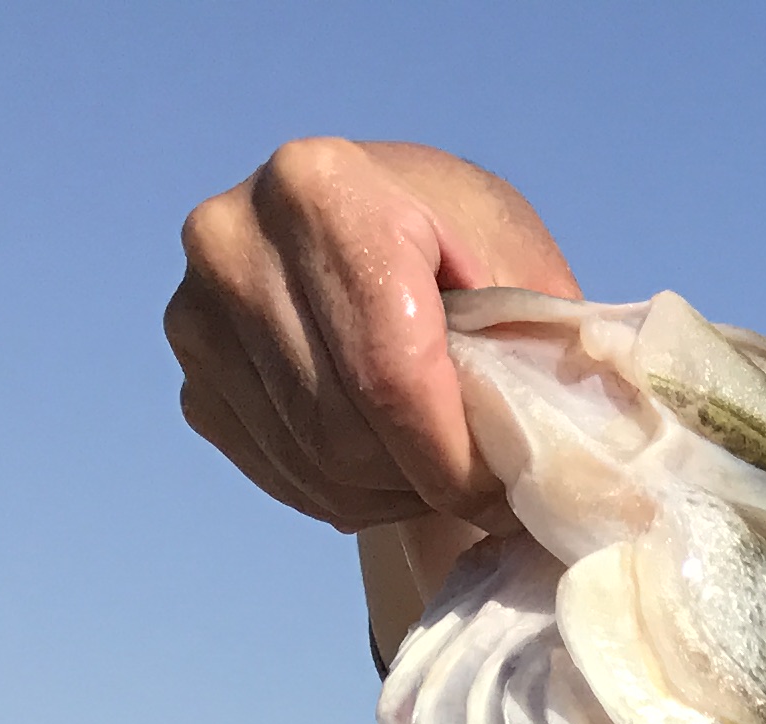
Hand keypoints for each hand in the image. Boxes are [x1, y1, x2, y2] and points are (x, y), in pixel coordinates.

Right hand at [167, 139, 578, 653]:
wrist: (377, 224)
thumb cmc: (462, 247)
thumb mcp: (519, 267)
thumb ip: (540, 350)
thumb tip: (574, 463)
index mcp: (321, 187)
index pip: (389, 374)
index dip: (456, 459)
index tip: (508, 493)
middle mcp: (233, 238)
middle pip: (343, 430)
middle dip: (429, 480)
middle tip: (486, 485)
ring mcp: (195, 310)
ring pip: (311, 465)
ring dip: (392, 493)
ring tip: (440, 466)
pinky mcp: (191, 374)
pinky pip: (279, 474)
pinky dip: (346, 493)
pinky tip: (388, 461)